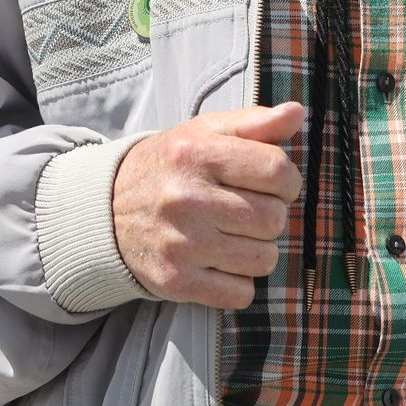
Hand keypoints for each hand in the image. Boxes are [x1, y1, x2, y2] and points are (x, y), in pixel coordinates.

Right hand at [110, 102, 304, 308]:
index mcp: (196, 153)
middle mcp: (186, 198)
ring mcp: (181, 243)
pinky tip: (218, 261)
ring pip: (264, 259)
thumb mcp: (204, 132)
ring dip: (256, 249)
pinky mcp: (176, 281)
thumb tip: (298, 112)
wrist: (107, 209)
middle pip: (274, 218)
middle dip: (270, 215)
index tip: (272, 183)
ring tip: (231, 234)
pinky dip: (237, 281)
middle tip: (245, 209)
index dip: (286, 180)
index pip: (277, 171)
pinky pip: (241, 293)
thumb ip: (254, 122)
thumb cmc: (170, 167)